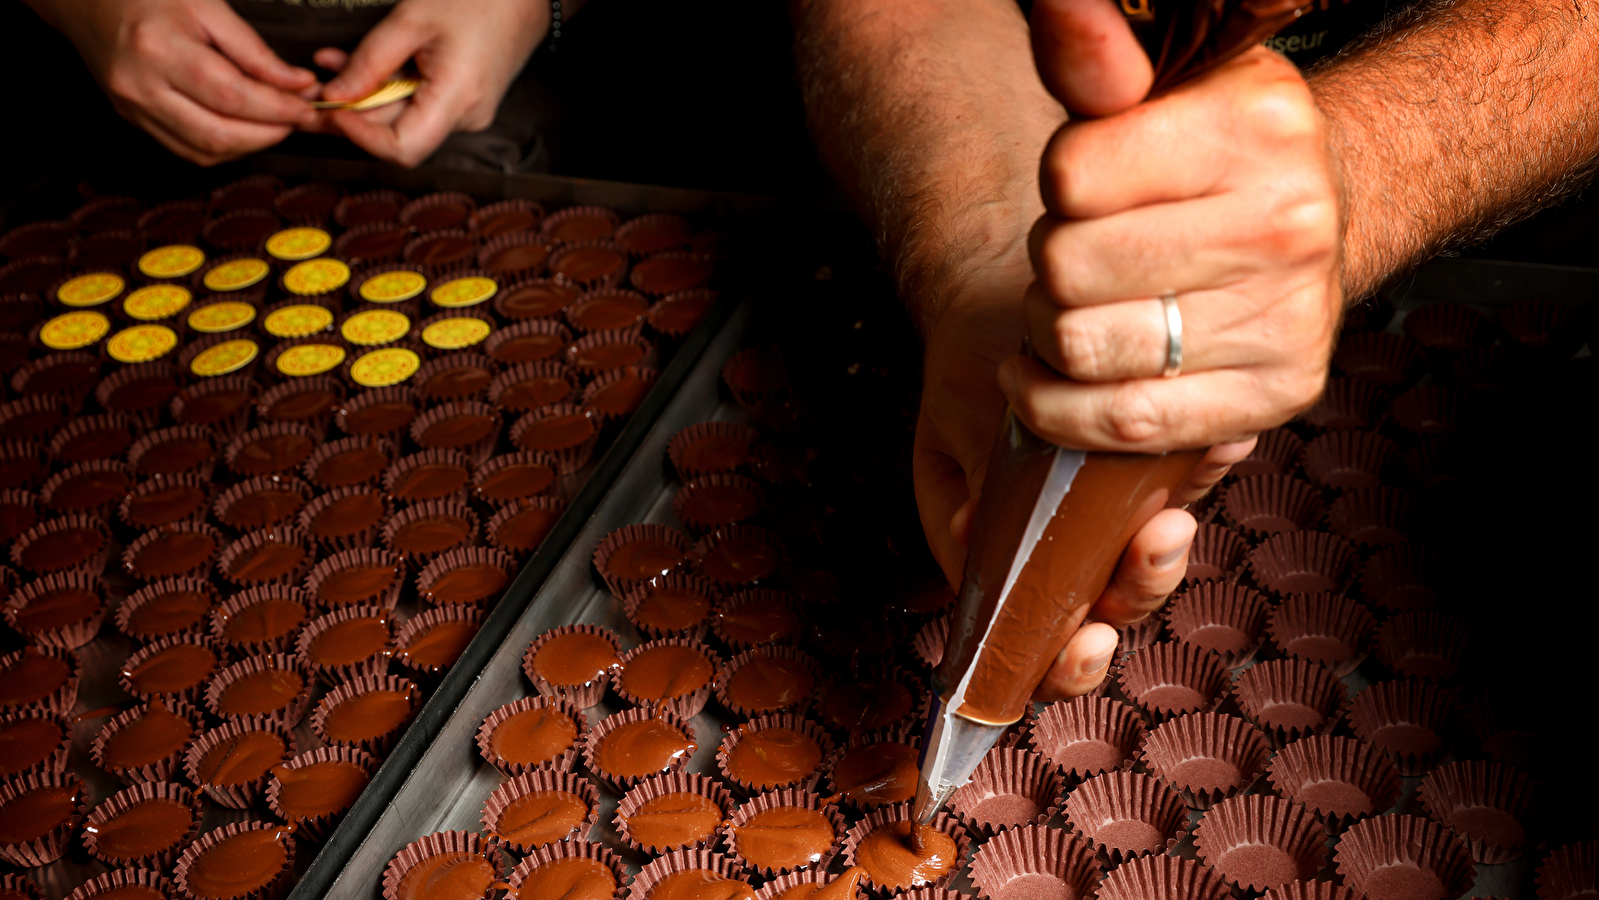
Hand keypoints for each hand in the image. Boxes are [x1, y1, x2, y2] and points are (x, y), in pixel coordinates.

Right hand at [48, 0, 318, 164]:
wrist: (86, 1)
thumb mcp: (207, 6)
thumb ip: (254, 50)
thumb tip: (297, 83)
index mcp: (158, 49)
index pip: (232, 95)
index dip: (277, 107)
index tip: (308, 105)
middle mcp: (141, 86)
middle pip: (220, 133)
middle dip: (271, 132)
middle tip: (299, 118)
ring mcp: (134, 109)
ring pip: (205, 151)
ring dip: (251, 145)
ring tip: (277, 123)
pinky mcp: (134, 120)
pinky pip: (187, 150)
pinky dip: (224, 146)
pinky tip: (243, 129)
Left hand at [315, 0, 549, 166]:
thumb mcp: (412, 20)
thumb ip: (370, 61)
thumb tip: (335, 95)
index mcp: (457, 98)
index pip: (402, 148)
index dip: (360, 136)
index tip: (332, 111)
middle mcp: (466, 117)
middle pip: (398, 133)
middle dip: (353, 112)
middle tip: (314, 87)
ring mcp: (468, 113)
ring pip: (404, 117)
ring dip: (366, 96)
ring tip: (333, 65)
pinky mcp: (465, 104)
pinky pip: (419, 105)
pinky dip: (389, 89)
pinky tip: (365, 67)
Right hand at [914, 273, 1256, 702]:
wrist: (992, 288)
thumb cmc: (965, 368)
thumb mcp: (955, 428)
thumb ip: (967, 489)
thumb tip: (973, 538)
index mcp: (1018, 556)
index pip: (1042, 642)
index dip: (1067, 664)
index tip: (1085, 640)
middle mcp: (1080, 537)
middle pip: (1119, 600)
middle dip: (1142, 586)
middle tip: (1154, 545)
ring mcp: (1128, 496)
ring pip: (1163, 545)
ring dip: (1179, 535)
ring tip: (1179, 510)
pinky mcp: (1165, 448)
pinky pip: (1195, 465)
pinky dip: (1212, 458)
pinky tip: (1223, 440)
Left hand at [1003, 0, 1342, 451]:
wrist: (1322, 219)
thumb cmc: (1218, 157)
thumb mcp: (1165, 87)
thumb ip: (1096, 58)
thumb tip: (1055, 6)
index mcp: (1256, 129)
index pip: (1069, 176)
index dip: (1058, 186)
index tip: (1088, 188)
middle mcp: (1284, 225)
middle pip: (1065, 268)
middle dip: (1051, 263)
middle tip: (1082, 255)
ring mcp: (1285, 318)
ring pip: (1079, 346)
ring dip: (1052, 334)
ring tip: (1082, 308)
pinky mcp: (1275, 393)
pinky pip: (1120, 422)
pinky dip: (1060, 406)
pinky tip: (1052, 374)